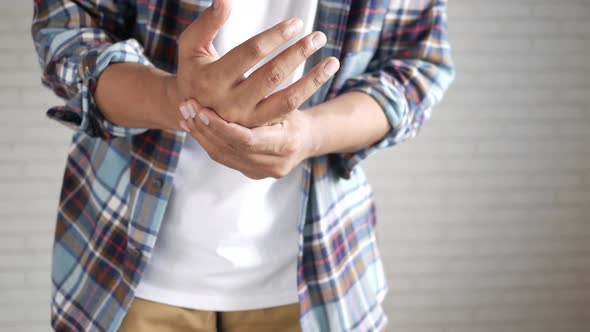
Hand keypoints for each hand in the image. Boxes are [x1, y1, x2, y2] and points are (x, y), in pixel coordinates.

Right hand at [174, 0, 339, 126]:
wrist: (190, 111)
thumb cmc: (194, 70)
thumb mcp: (191, 45)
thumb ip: (207, 23)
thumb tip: (225, 0)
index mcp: (211, 79)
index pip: (251, 52)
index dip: (276, 36)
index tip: (296, 23)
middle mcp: (228, 103)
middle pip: (272, 75)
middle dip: (298, 53)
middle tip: (319, 36)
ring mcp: (245, 119)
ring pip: (286, 99)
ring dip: (313, 80)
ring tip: (333, 61)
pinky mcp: (258, 127)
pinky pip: (286, 110)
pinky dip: (306, 92)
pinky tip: (320, 76)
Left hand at [178, 99, 315, 179]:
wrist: (308, 139)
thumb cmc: (297, 112)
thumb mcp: (288, 101)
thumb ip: (266, 99)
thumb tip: (240, 80)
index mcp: (287, 143)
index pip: (247, 139)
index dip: (222, 125)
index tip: (202, 109)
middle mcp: (275, 163)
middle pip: (230, 149)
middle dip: (205, 127)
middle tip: (186, 106)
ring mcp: (263, 172)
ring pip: (222, 155)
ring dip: (201, 134)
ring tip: (185, 114)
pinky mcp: (253, 173)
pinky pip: (223, 158)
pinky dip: (207, 141)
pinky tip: (192, 126)